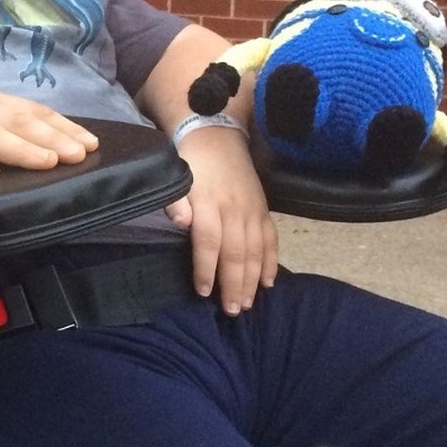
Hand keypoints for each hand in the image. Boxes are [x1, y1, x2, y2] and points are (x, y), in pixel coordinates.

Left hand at [166, 127, 277, 315]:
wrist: (217, 136)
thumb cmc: (190, 163)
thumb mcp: (176, 177)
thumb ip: (176, 202)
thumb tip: (181, 224)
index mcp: (209, 203)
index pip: (209, 242)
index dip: (207, 269)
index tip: (204, 293)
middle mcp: (234, 210)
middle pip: (236, 253)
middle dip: (234, 284)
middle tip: (231, 310)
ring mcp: (252, 211)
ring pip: (255, 251)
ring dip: (252, 280)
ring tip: (247, 304)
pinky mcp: (264, 210)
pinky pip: (271, 239)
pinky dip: (271, 261)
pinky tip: (268, 282)